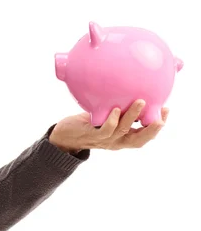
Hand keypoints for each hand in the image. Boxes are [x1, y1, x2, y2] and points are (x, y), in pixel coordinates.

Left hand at [48, 100, 167, 152]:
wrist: (65, 135)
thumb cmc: (87, 123)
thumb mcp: (107, 116)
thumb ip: (119, 108)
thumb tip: (128, 89)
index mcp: (123, 138)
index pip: (145, 135)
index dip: (157, 126)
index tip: (166, 110)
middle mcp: (116, 141)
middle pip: (139, 139)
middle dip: (152, 127)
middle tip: (161, 113)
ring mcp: (105, 140)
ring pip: (123, 130)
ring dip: (133, 116)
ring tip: (140, 102)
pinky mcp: (92, 135)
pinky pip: (105, 130)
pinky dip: (112, 120)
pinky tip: (116, 110)